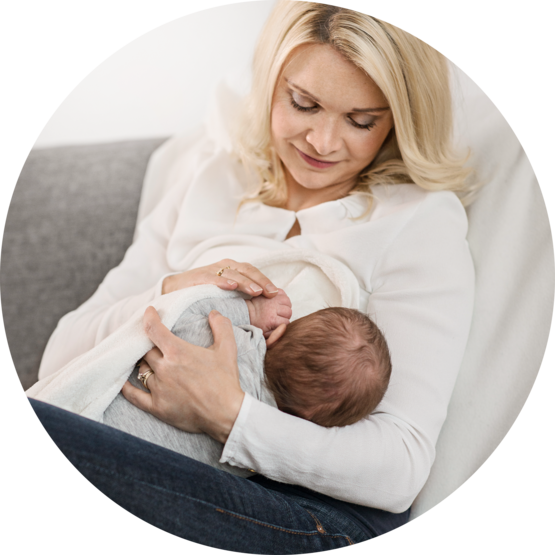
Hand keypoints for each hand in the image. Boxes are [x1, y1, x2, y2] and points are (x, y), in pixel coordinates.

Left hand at [121, 306, 244, 442]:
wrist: (226, 414)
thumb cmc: (226, 381)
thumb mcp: (228, 349)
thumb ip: (221, 327)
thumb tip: (213, 313)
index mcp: (178, 352)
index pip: (154, 329)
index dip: (149, 317)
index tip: (149, 312)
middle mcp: (164, 369)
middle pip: (145, 350)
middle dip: (149, 344)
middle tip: (152, 341)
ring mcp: (158, 388)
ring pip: (141, 370)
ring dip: (143, 363)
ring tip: (147, 360)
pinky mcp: (156, 407)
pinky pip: (134, 395)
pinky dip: (126, 387)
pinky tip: (123, 381)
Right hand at [162, 259, 278, 297]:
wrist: (176, 289)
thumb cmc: (205, 293)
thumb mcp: (226, 294)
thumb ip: (242, 297)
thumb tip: (264, 307)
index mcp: (234, 269)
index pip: (253, 272)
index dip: (265, 280)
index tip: (276, 293)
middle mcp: (225, 266)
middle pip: (247, 270)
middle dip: (260, 281)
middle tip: (270, 293)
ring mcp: (212, 270)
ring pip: (232, 273)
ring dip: (245, 282)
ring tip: (256, 291)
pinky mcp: (199, 276)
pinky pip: (212, 278)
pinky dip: (222, 281)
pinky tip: (230, 286)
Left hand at [246, 289, 291, 337]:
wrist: (247, 312)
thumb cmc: (256, 324)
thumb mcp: (265, 334)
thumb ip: (276, 335)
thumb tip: (285, 328)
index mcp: (271, 319)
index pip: (287, 322)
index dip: (284, 324)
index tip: (278, 323)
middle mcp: (273, 308)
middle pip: (289, 312)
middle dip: (285, 315)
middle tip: (279, 316)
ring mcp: (272, 299)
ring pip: (287, 301)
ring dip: (285, 305)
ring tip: (280, 309)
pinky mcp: (271, 293)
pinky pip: (283, 293)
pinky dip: (282, 297)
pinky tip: (278, 302)